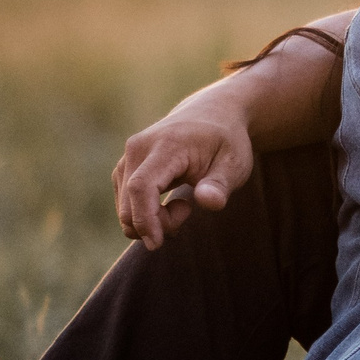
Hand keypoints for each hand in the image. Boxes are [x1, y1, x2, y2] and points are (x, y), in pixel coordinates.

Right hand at [112, 88, 254, 248]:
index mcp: (167, 145)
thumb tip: (208, 202)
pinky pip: (127, 202)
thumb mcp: (235, 163)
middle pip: (130, 201)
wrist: (212, 115)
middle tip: (188, 212)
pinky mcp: (125, 168)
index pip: (142, 186)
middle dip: (155, 223)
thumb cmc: (226, 142)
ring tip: (185, 203)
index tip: (156, 243)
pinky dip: (146, 213)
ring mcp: (128, 158)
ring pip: (125, 206)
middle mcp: (138, 148)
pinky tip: (172, 202)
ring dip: (152, 219)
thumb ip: (220, 185)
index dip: (145, 218)